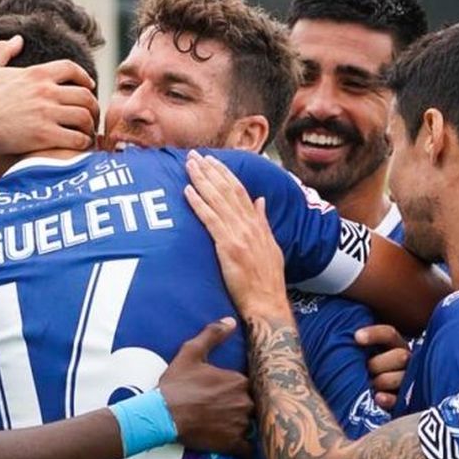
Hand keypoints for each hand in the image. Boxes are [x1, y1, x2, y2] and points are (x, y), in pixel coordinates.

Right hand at [0, 36, 99, 155]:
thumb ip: (0, 50)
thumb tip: (17, 39)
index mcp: (36, 74)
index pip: (71, 69)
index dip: (84, 77)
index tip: (89, 86)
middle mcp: (46, 91)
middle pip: (85, 95)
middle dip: (93, 106)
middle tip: (92, 116)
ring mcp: (47, 114)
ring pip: (85, 117)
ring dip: (90, 126)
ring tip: (87, 133)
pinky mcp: (45, 136)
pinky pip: (77, 138)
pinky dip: (83, 143)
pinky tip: (80, 146)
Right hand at [159, 318, 253, 458]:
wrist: (161, 415)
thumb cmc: (176, 385)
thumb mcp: (191, 353)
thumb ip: (212, 335)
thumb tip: (231, 321)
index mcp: (239, 381)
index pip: (251, 385)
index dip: (240, 389)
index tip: (228, 393)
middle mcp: (245, 402)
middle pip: (253, 405)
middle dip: (242, 407)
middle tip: (226, 410)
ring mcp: (240, 424)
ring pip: (252, 425)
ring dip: (244, 426)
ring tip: (228, 426)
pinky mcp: (233, 443)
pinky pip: (249, 448)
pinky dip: (246, 447)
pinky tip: (239, 446)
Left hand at [183, 151, 288, 319]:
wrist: (268, 303)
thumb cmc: (267, 280)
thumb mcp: (271, 246)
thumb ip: (262, 220)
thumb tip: (260, 200)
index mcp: (257, 223)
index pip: (239, 190)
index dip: (224, 173)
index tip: (212, 160)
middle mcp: (249, 225)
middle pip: (226, 190)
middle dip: (209, 170)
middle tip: (194, 155)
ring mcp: (239, 235)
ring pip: (217, 200)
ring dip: (201, 180)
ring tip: (189, 165)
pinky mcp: (229, 247)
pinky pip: (210, 220)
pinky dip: (199, 204)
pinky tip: (187, 191)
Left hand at [355, 324, 409, 411]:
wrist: (363, 400)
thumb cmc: (358, 370)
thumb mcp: (359, 355)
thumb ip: (356, 346)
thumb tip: (350, 337)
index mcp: (393, 346)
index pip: (388, 334)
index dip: (374, 334)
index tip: (357, 337)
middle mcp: (404, 361)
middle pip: (400, 356)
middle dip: (378, 364)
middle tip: (365, 369)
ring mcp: (406, 380)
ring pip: (400, 377)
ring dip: (381, 381)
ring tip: (369, 384)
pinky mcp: (404, 400)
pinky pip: (400, 399)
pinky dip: (388, 399)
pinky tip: (378, 397)